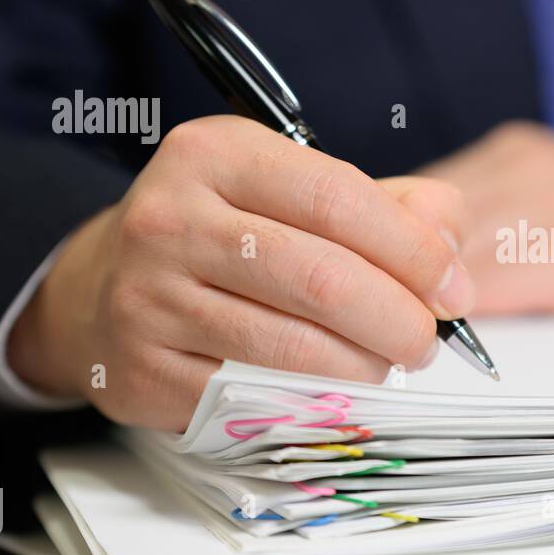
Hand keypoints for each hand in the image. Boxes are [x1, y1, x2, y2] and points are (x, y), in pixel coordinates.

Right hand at [7, 115, 474, 430]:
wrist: (100, 286)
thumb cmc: (224, 235)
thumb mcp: (292, 189)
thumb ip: (385, 204)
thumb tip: (449, 247)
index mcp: (216, 153)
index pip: (338, 199)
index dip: (413, 251)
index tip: (453, 289)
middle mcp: (170, 217)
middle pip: (322, 278)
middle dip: (399, 319)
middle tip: (426, 340)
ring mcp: (148, 297)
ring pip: (293, 345)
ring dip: (364, 366)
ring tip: (383, 364)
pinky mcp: (142, 369)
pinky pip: (255, 396)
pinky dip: (313, 401)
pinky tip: (330, 390)